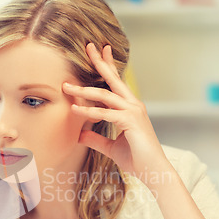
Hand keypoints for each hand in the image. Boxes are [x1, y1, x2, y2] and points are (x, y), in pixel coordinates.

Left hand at [62, 43, 168, 183]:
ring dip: (84, 90)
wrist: (153, 172)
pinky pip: (106, 113)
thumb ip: (95, 139)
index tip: (100, 51)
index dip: (108, 65)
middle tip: (88, 46)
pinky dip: (89, 111)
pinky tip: (74, 109)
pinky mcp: (131, 122)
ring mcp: (133, 111)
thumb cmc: (136, 159)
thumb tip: (79, 134)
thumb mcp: (110, 147)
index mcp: (130, 107)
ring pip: (105, 95)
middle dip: (100, 62)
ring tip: (66, 87)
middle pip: (113, 79)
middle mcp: (133, 105)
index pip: (117, 82)